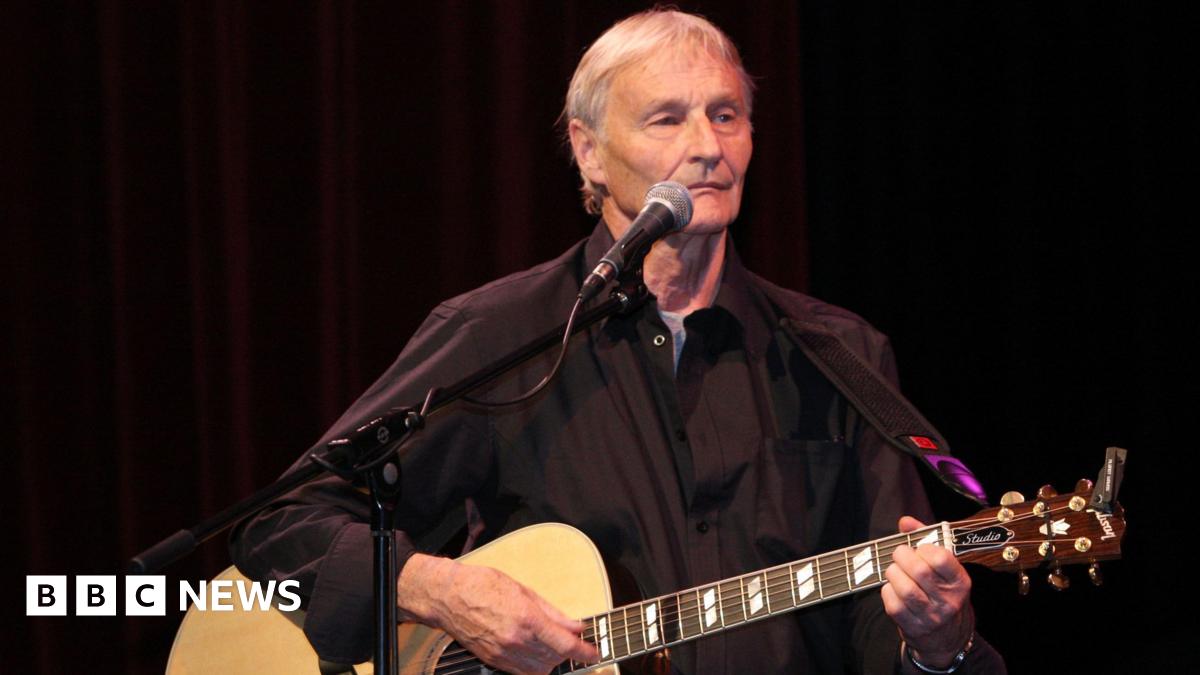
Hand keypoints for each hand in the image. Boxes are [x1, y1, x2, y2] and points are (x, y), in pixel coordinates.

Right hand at [397, 553, 598, 674]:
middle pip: (554, 658)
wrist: (448, 597)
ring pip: (540, 671)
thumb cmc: (483, 585)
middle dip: (567, 652)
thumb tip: (576, 625)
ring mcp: (503, 654)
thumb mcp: (524, 590)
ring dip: (552, 661)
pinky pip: (522, 673)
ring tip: (553, 646)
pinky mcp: (493, 662)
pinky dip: (534, 667)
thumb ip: (553, 612)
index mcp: (526, 619)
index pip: (564, 644)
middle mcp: (516, 641)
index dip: (585, 651)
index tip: (595, 652)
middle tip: (571, 640)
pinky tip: (536, 654)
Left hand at [882, 516, 974, 668]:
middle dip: (902, 556)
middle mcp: (948, 601)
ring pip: (905, 589)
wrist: (948, 637)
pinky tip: (893, 588)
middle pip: (919, 571)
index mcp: (959, 582)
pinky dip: (888, 591)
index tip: (919, 548)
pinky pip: (893, 604)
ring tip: (895, 570)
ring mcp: (931, 616)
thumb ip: (925, 541)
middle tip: (900, 554)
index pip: (941, 558)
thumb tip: (905, 521)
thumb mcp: (945, 569)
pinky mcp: (913, 627)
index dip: (924, 547)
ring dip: (893, 573)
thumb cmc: (943, 593)